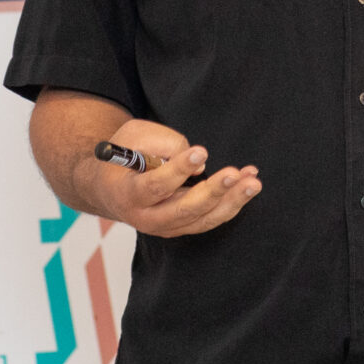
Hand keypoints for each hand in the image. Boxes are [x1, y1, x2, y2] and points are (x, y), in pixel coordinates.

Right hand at [84, 119, 259, 236]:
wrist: (111, 187)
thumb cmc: (124, 155)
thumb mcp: (134, 136)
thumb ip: (164, 144)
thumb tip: (199, 163)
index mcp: (127, 194)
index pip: (154, 187)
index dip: (178, 170)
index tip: (201, 152)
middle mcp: (146, 217)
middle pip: (183, 210)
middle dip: (212, 192)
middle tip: (233, 174)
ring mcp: (165, 227)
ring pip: (202, 219)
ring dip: (231, 200)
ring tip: (253, 180)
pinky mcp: (182, 227)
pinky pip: (210, 219)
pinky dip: (231, 202)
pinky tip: (248, 183)